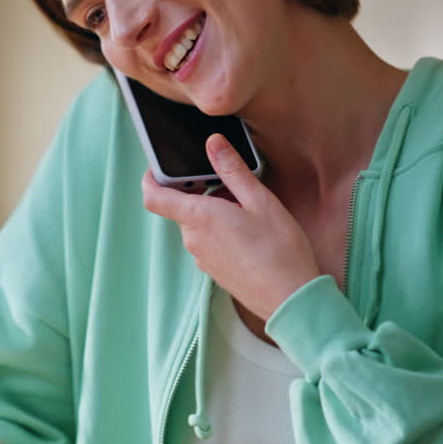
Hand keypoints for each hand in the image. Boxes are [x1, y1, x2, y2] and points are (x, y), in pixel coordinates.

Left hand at [142, 133, 319, 319]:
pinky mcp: (213, 271)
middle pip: (181, 207)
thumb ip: (232, 170)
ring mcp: (202, 258)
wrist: (291, 299)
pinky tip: (248, 231)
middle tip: (231, 184)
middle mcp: (194, 239)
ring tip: (247, 209)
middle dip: (200, 192)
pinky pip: (207, 242)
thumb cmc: (279, 250)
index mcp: (199, 217)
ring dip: (213, 211)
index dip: (151, 178)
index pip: (154, 197)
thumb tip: (213, 144)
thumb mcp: (260, 201)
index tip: (160, 167)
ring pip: (196, 224)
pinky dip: (219, 230)